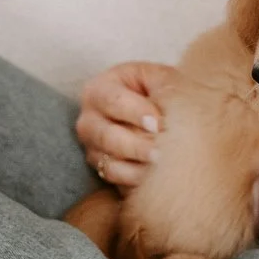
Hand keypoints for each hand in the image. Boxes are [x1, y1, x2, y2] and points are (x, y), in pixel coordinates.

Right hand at [74, 61, 177, 187]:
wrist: (169, 116)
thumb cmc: (164, 93)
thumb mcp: (165, 81)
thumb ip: (162, 88)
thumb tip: (158, 115)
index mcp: (101, 89)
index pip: (112, 101)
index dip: (135, 112)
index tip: (157, 124)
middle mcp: (90, 117)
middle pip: (106, 135)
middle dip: (135, 145)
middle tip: (159, 152)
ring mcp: (92, 144)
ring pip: (107, 159)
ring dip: (135, 164)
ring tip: (159, 164)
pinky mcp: (100, 165)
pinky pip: (112, 176)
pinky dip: (133, 177)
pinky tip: (153, 175)